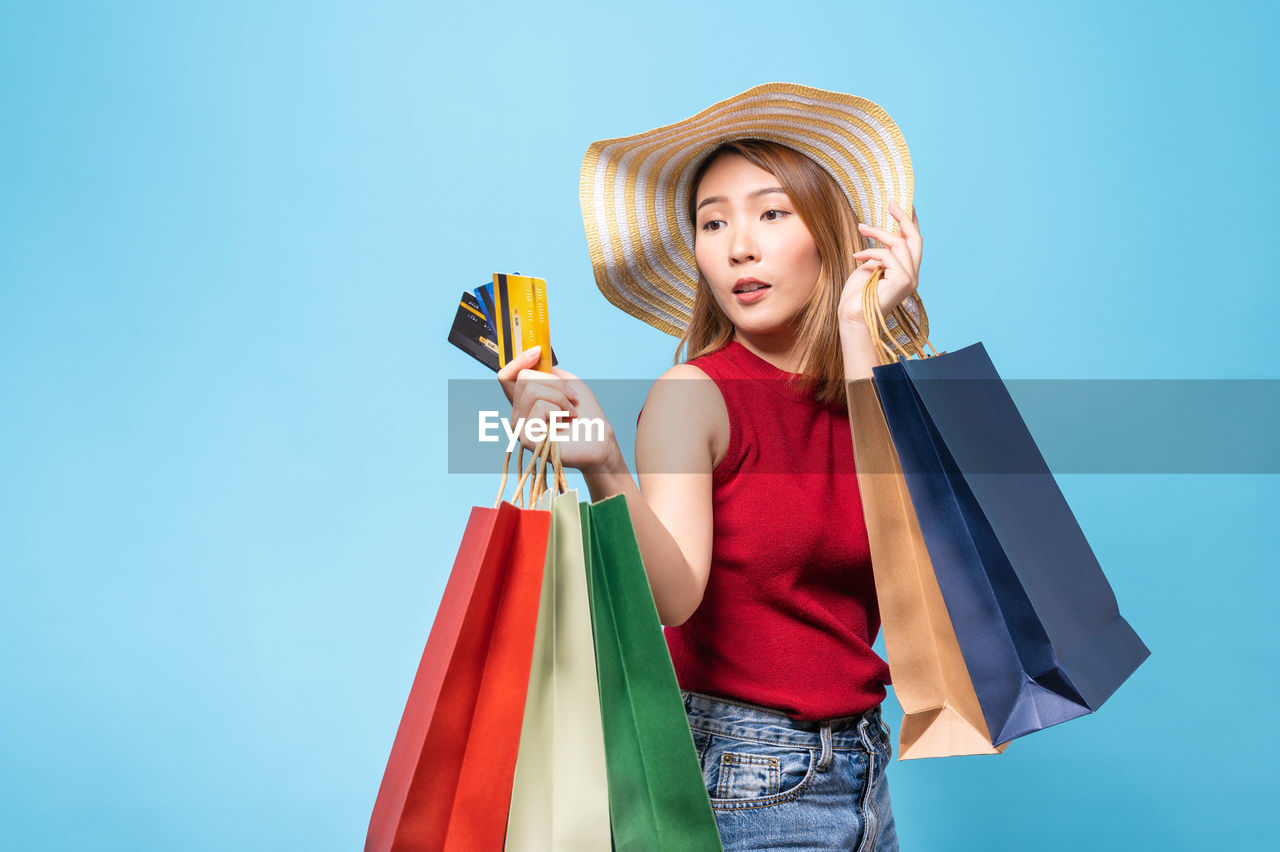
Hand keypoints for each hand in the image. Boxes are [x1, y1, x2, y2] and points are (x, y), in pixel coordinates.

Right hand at [496, 347, 616, 470]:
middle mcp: (519, 414)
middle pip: (523, 378)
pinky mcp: (527, 438)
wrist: (599, 440)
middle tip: (571, 398)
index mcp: (526, 402)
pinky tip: (565, 423)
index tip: (537, 352)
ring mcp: (520, 427)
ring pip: (532, 390)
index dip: (518, 361)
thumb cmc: (587, 416)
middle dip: (554, 382)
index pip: (506, 376)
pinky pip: (540, 407)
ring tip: (569, 412)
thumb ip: (549, 371)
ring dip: (560, 397)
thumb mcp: (569, 383)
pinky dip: (559, 410)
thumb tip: (534, 358)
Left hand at [838, 200, 922, 327]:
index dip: (910, 222)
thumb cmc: (857, 295)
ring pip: (899, 244)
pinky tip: (857, 258)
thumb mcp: (871, 266)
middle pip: (915, 239)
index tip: (903, 204)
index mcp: (907, 273)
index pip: (914, 243)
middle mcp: (913, 276)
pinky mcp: (902, 281)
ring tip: (861, 228)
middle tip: (890, 202)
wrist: (852, 316)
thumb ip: (882, 253)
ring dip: (878, 233)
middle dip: (904, 218)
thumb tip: (886, 234)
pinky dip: (871, 253)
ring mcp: (910, 279)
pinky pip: (888, 256)